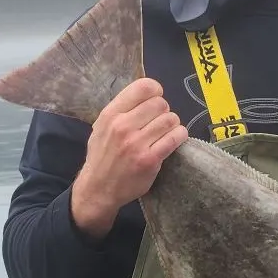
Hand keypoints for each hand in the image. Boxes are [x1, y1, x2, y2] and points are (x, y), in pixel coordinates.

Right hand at [70, 78, 188, 238]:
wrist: (98, 189)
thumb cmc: (102, 157)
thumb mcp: (101, 127)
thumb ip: (121, 110)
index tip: (155, 100)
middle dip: (164, 111)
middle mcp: (123, 126)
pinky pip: (175, 138)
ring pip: (170, 119)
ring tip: (165, 132)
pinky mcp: (150, 159)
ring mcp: (137, 144)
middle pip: (160, 103)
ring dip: (172, 124)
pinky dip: (179, 136)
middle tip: (159, 122)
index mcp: (111, 114)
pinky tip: (174, 139)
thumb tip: (147, 94)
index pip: (143, 87)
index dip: (155, 91)